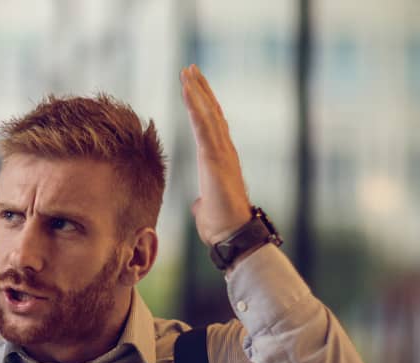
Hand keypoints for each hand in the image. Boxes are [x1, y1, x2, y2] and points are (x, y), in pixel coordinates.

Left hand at [180, 65, 253, 244]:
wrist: (232, 235)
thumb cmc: (220, 226)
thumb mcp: (206, 208)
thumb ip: (203, 200)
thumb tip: (199, 203)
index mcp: (220, 161)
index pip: (211, 128)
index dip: (203, 107)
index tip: (194, 89)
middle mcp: (224, 152)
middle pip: (212, 114)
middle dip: (201, 91)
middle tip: (190, 70)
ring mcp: (222, 153)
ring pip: (209, 115)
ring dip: (198, 92)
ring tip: (187, 72)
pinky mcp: (216, 159)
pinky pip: (204, 127)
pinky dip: (197, 107)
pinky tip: (189, 91)